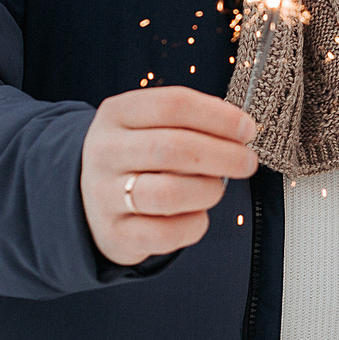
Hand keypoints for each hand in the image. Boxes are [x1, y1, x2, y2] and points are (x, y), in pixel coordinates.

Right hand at [81, 87, 259, 266]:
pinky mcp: (115, 234)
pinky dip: (195, 224)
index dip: (218, 116)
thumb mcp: (149, 127)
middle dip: (224, 155)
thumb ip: (190, 123)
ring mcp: (105, 195)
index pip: (173, 105)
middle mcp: (105, 152)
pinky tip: (196, 214)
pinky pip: (168, 233)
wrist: (91, 202)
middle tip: (247, 162)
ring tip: (215, 189)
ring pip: (170, 193)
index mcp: (116, 114)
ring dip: (208, 191)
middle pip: (174, 148)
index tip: (247, 129)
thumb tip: (241, 131)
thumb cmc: (138, 159)